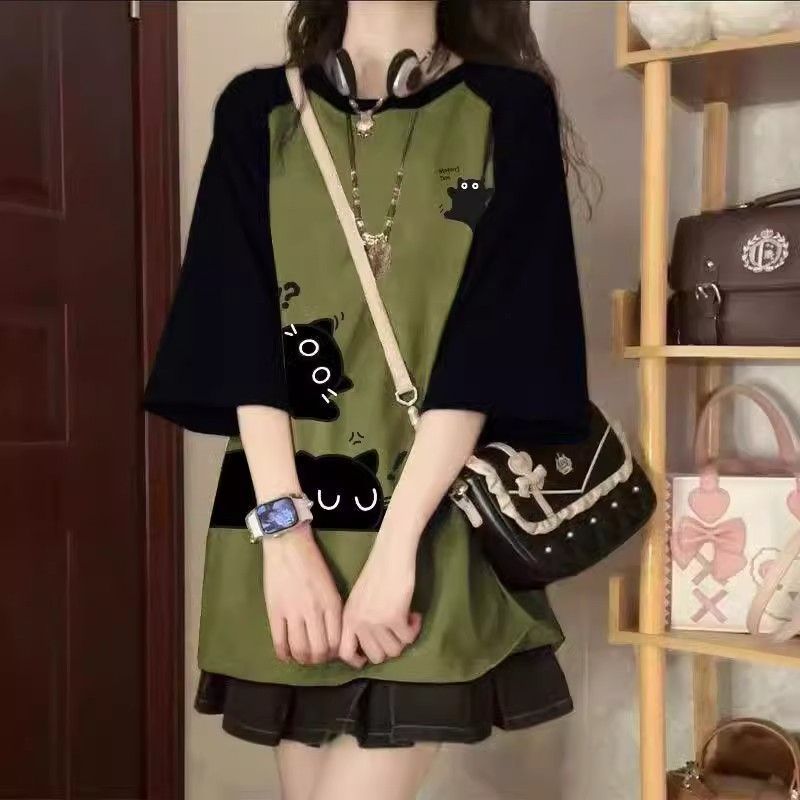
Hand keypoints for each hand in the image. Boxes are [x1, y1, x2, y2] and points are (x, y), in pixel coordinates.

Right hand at [262, 524, 342, 664]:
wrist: (288, 544)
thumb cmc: (313, 563)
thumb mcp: (331, 586)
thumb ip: (333, 611)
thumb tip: (331, 636)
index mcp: (332, 604)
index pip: (337, 641)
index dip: (335, 654)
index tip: (331, 653)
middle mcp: (314, 611)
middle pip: (320, 650)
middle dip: (319, 659)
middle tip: (316, 657)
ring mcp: (293, 612)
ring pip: (300, 650)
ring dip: (302, 659)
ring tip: (302, 657)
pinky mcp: (274, 612)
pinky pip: (279, 643)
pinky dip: (283, 655)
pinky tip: (286, 656)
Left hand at [339, 537, 421, 667]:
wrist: (391, 555)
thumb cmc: (377, 573)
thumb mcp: (359, 599)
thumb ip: (360, 620)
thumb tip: (372, 646)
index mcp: (347, 618)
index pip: (346, 653)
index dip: (359, 660)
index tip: (372, 656)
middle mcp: (358, 622)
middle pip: (376, 657)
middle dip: (390, 647)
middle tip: (397, 633)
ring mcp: (376, 621)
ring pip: (394, 650)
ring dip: (404, 638)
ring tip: (407, 621)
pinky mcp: (395, 617)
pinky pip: (408, 638)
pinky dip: (415, 629)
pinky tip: (415, 616)